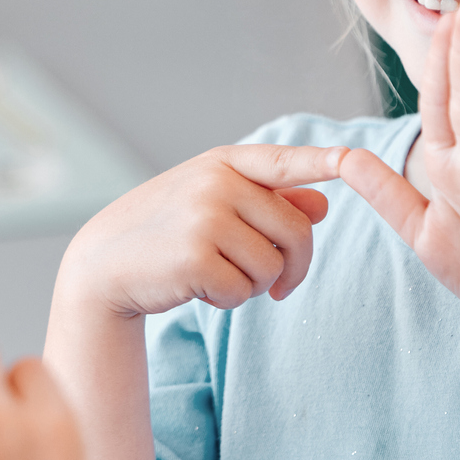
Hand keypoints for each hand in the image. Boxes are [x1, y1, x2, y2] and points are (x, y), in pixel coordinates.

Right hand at [56, 142, 348, 321]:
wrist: (104, 264)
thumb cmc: (164, 232)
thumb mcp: (212, 205)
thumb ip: (269, 201)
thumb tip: (323, 202)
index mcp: (224, 162)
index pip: (285, 160)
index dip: (325, 160)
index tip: (356, 159)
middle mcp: (217, 182)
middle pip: (297, 231)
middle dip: (293, 266)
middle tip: (277, 286)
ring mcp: (205, 216)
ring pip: (273, 266)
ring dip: (254, 286)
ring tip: (216, 276)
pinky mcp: (196, 256)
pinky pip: (244, 291)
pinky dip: (228, 300)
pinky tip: (199, 289)